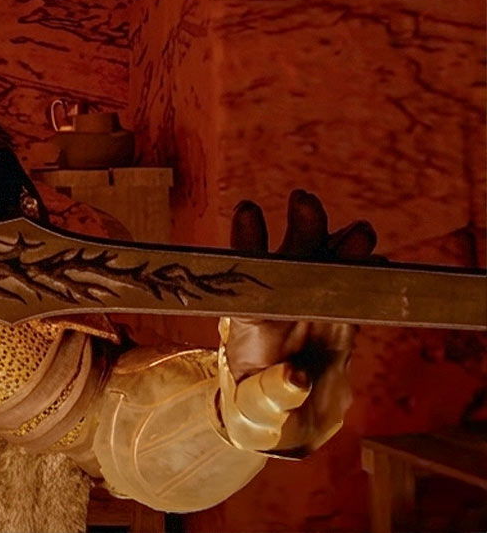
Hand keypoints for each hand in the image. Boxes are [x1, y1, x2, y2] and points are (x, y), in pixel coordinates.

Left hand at [218, 189, 375, 455]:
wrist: (286, 422)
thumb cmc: (258, 412)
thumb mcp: (258, 410)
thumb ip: (273, 395)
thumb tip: (296, 378)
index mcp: (249, 321)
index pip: (245, 274)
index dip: (248, 242)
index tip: (248, 210)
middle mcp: (278, 306)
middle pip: (290, 259)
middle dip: (301, 230)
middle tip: (306, 201)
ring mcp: (311, 309)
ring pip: (326, 268)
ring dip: (340, 247)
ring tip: (360, 234)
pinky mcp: (339, 320)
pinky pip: (353, 290)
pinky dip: (367, 276)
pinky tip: (379, 265)